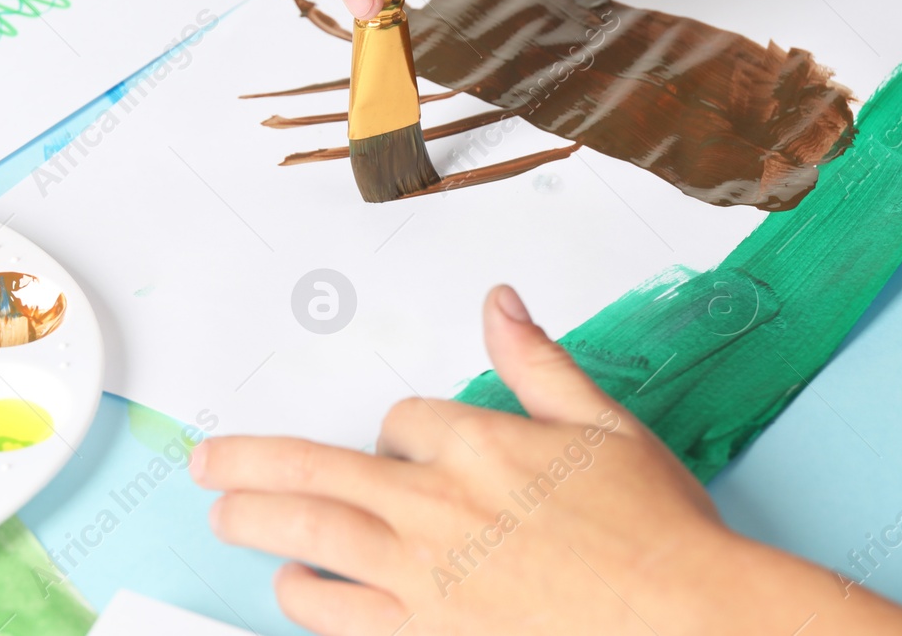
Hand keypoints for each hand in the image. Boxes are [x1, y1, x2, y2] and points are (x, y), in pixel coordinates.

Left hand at [192, 286, 901, 634]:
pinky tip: (290, 588)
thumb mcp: (605, 426)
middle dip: (250, 464)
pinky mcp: (426, 635)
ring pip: (313, 538)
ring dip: (260, 523)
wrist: (695, 623)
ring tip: (225, 514)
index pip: (400, 421)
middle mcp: (434, 505)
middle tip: (206, 464)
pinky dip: (309, 599)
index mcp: (475, 445)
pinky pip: (343, 616)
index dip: (396, 432)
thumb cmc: (659, 532)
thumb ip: (538, 362)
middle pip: (316, 471)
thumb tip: (499, 299)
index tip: (399, 446)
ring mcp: (423, 577)